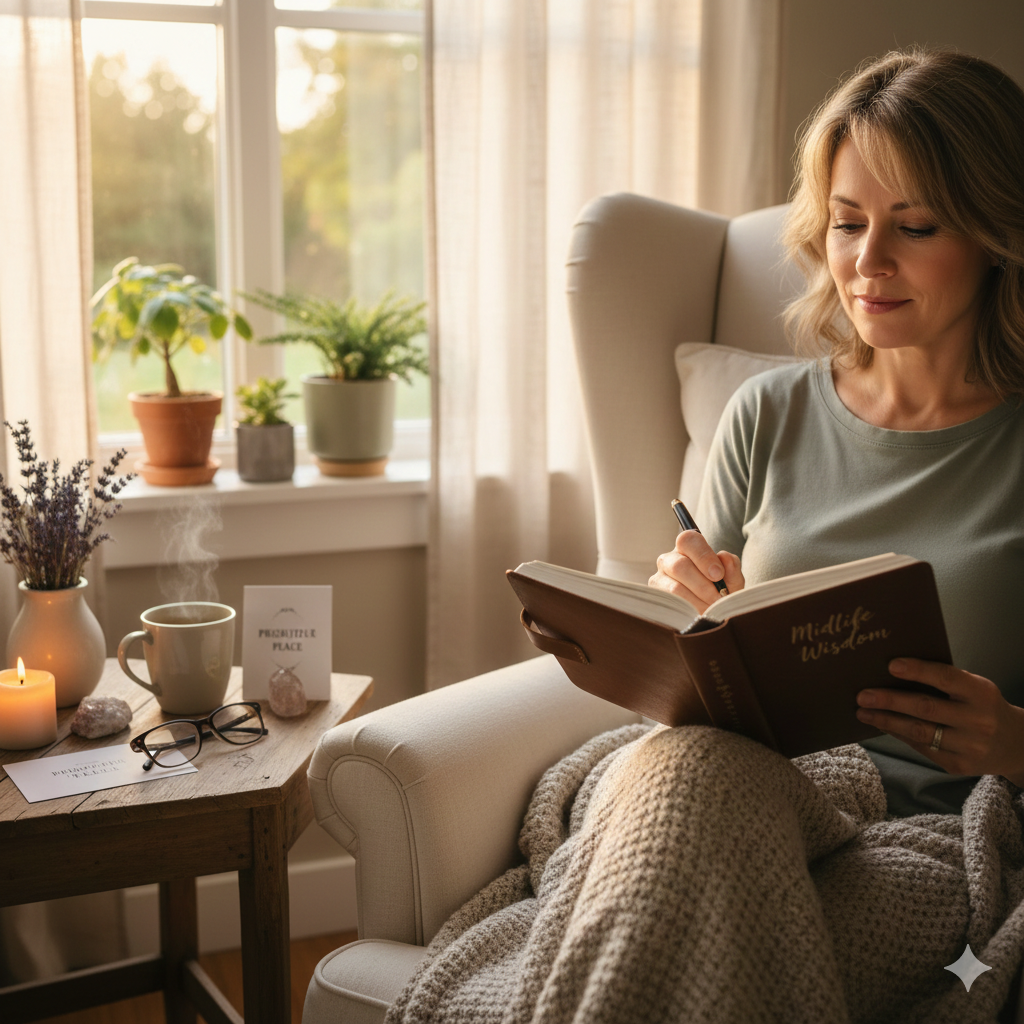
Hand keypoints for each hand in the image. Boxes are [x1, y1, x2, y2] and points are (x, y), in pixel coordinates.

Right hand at [648, 530, 743, 613]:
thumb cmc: (720, 592)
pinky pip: (671, 605)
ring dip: (698, 602)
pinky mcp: (656, 599)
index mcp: (687, 548)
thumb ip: (732, 568)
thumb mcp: (731, 580)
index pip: (688, 540)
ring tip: (711, 610)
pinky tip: (699, 614)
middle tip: (718, 598)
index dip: (703, 556)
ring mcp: (658, 579)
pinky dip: (689, 612)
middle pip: (679, 566)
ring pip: (675, 588)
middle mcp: (669, 560)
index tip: (718, 575)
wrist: (711, 615)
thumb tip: (724, 557)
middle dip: (703, 585)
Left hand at [856, 658, 1023, 783]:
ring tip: (863, 711)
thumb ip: (944, 681)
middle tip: (862, 695)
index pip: (946, 678)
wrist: (1016, 745)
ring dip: (886, 721)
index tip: (891, 665)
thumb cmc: (983, 707)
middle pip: (926, 708)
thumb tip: (894, 671)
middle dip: (890, 701)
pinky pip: (921, 747)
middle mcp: (978, 720)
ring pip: (919, 732)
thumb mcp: (974, 688)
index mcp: (981, 693)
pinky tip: (882, 725)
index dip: (918, 671)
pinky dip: (898, 734)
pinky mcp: (957, 765)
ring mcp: (969, 746)